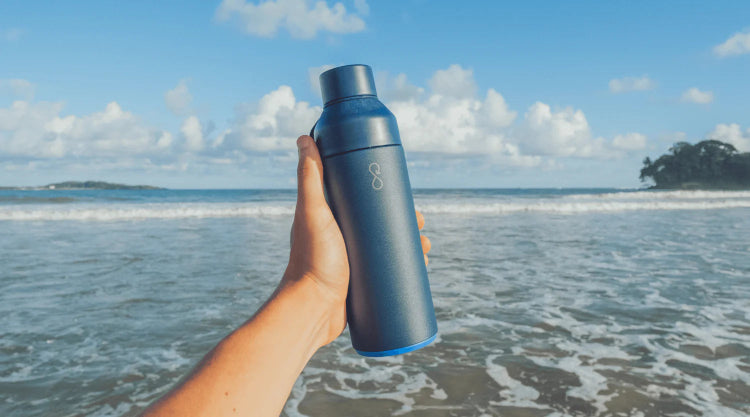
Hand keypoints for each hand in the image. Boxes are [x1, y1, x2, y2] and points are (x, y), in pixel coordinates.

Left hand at [283, 135, 430, 347]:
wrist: (312, 310)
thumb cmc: (310, 260)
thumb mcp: (313, 213)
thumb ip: (310, 177)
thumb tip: (305, 138)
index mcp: (332, 218)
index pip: (364, 199)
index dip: (387, 195)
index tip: (405, 195)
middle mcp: (341, 238)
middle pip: (380, 224)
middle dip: (405, 223)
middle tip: (421, 226)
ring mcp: (351, 262)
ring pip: (387, 248)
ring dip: (411, 246)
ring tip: (427, 249)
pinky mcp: (360, 284)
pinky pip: (387, 272)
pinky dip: (405, 269)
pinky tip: (421, 269)